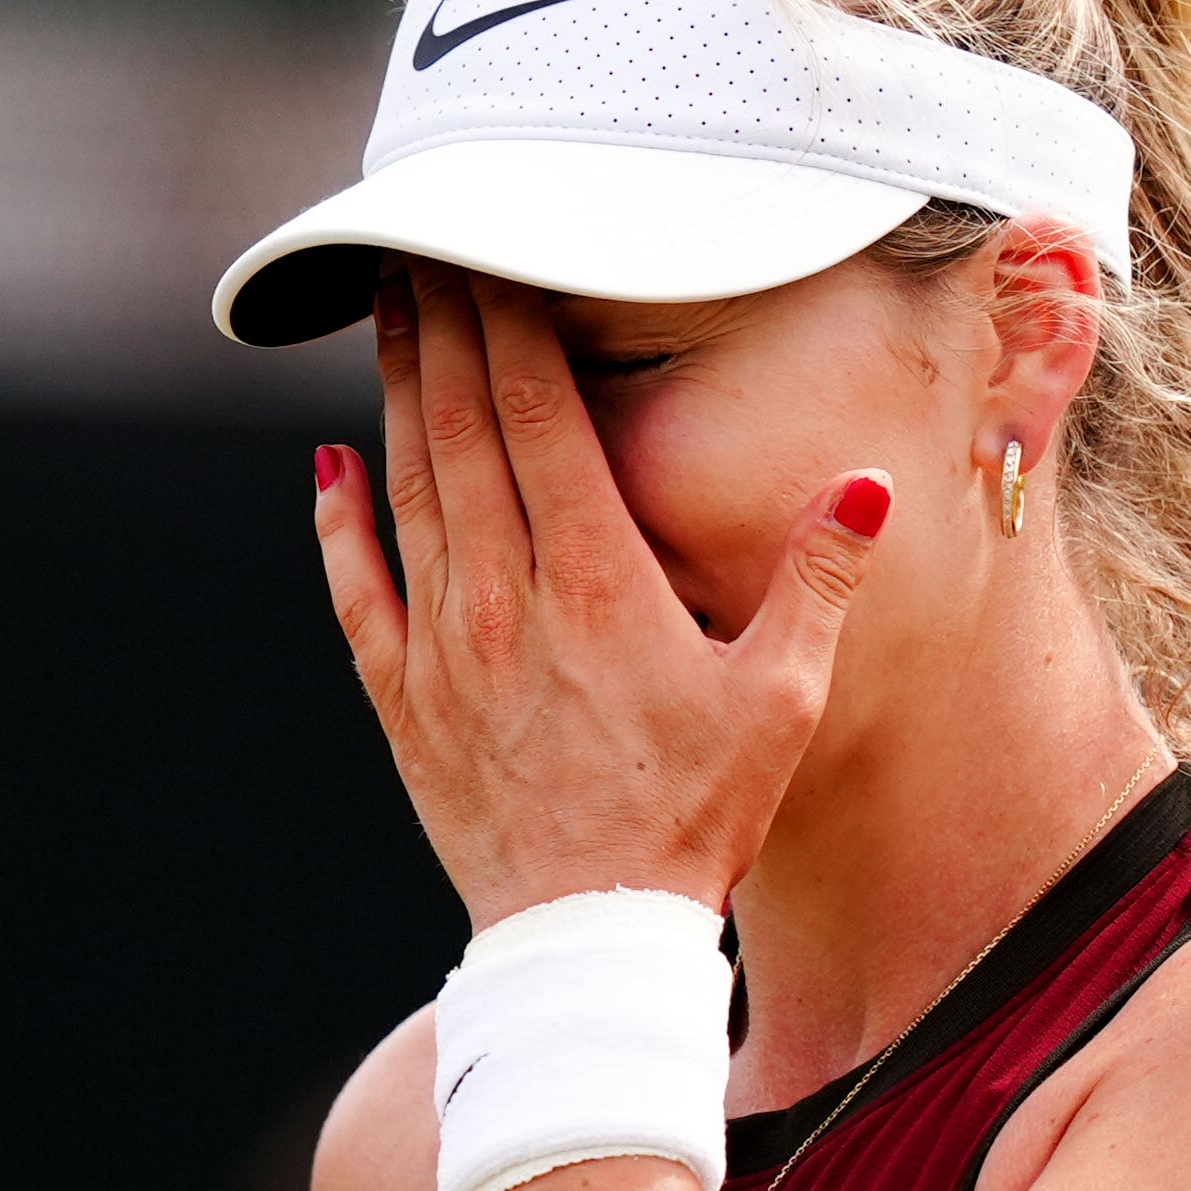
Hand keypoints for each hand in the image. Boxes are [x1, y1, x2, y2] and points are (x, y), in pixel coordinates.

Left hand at [318, 261, 890, 929]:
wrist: (591, 942)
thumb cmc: (698, 819)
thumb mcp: (782, 700)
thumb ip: (816, 582)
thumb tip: (866, 483)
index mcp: (597, 585)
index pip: (540, 419)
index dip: (510, 326)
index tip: (492, 251)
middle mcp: (506, 603)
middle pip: (461, 433)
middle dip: (442, 331)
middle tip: (423, 248)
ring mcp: (444, 652)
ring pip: (407, 494)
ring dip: (392, 399)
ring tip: (384, 319)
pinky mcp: (405, 705)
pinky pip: (357, 596)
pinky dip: (335, 527)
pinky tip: (324, 469)